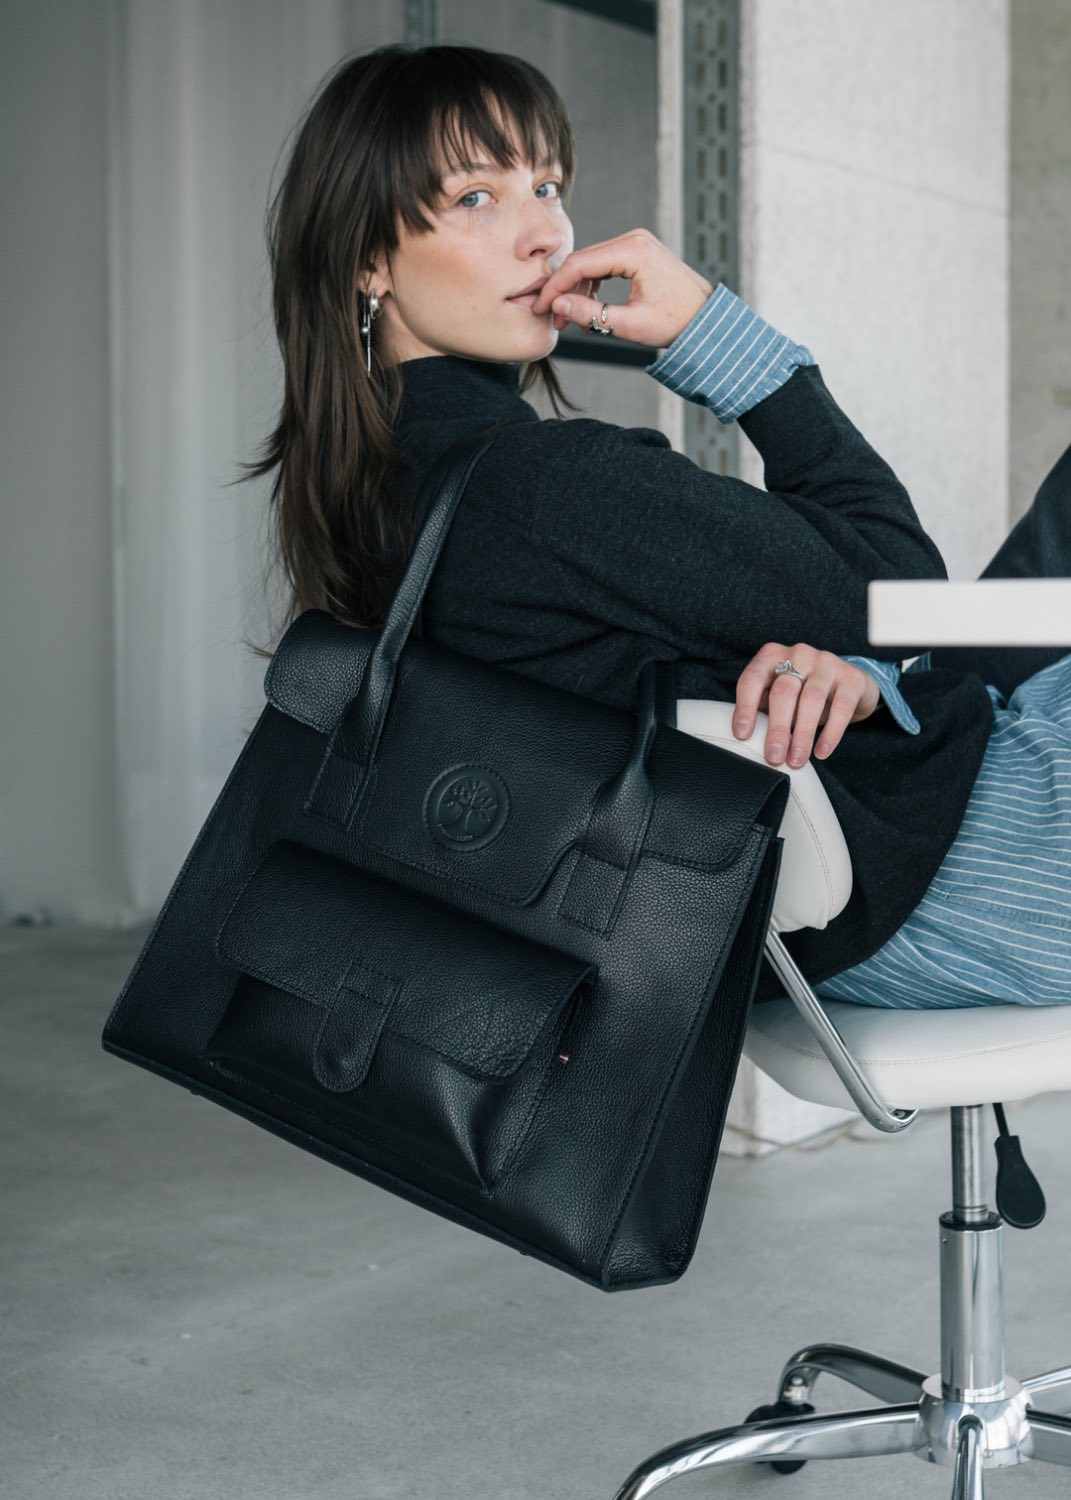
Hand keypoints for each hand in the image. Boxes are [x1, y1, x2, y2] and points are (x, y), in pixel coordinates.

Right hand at [531, 228, 713, 347]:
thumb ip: (591, 315)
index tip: (541, 308)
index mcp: (633, 251)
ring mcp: (636, 243)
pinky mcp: (638, 252)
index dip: (555, 287)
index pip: (579, 264)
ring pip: (592, 263)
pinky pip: (605, 265)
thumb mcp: (631, 324)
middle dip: (564, 290)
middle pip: (583, 260)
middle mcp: (634, 239)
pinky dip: (593, 286)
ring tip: (572, 321)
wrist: (707, 318)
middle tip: (553, 319)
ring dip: (578, 290)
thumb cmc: (677, 322)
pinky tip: (588, 310)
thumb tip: (558, 307)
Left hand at [732, 643, 880, 767]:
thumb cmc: (804, 692)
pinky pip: (841, 707)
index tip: (743, 735)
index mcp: (772, 656)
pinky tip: (822, 752)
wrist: (849, 684)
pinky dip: (831, 733)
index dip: (745, 708)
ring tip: (797, 759)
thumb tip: (749, 739)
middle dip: (777, 729)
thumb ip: (763, 708)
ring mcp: (826, 662)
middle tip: (774, 757)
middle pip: (783, 692)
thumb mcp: (779, 696)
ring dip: (802, 735)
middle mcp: (798, 654)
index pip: (752, 680)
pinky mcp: (851, 677)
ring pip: (811, 699)